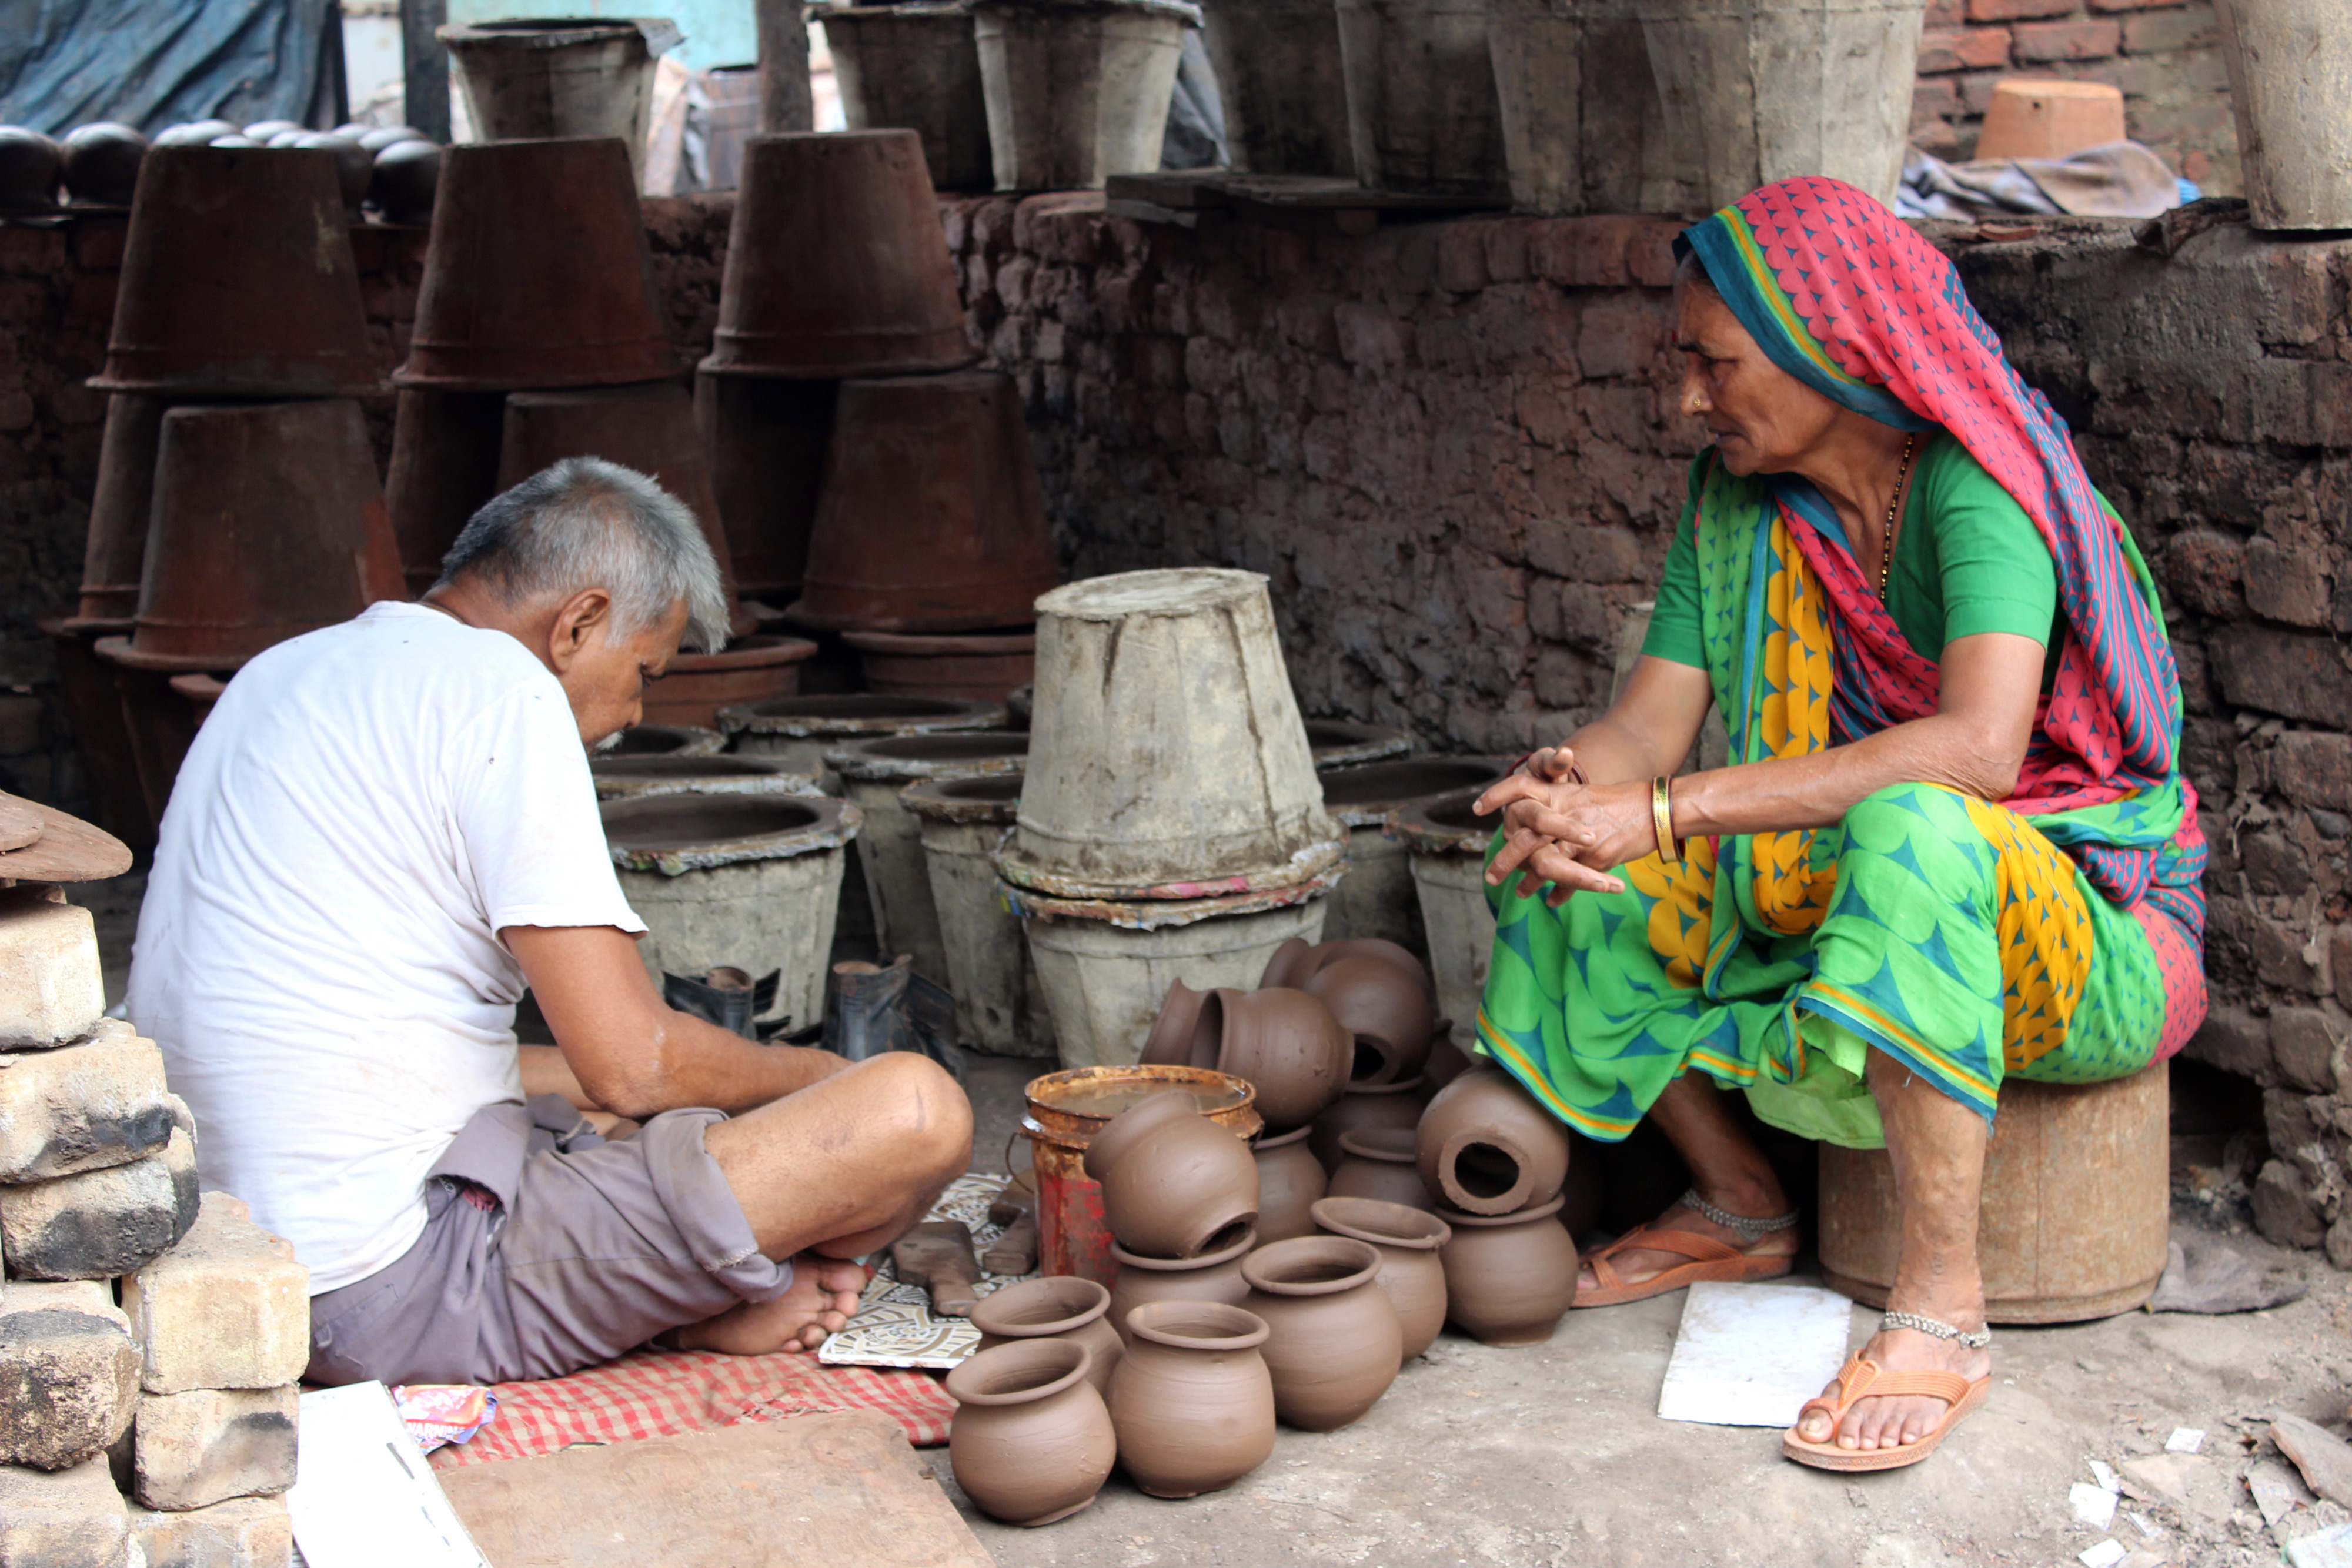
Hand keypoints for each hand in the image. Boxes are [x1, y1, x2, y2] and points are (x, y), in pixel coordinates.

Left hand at [1477, 753, 1661, 906]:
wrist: (1654, 809)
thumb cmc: (1618, 805)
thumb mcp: (1583, 799)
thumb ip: (1557, 816)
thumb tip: (1536, 836)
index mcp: (1560, 794)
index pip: (1520, 787)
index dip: (1498, 795)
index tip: (1477, 808)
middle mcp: (1566, 813)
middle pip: (1526, 837)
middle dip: (1507, 860)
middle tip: (1491, 877)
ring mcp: (1580, 837)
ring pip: (1545, 864)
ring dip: (1530, 882)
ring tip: (1520, 894)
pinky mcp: (1596, 857)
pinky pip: (1571, 879)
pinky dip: (1560, 892)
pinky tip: (1552, 900)